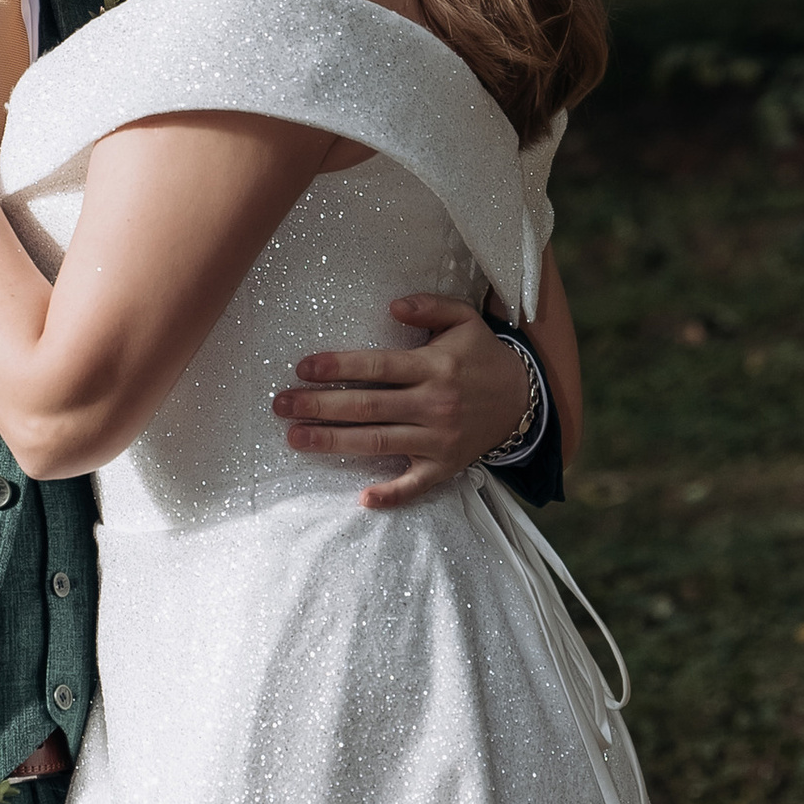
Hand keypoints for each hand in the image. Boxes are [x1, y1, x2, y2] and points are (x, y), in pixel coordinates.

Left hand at [271, 292, 534, 514]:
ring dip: (334, 442)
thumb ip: (430, 306)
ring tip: (294, 438)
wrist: (523, 400)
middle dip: (321, 406)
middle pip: (369, 407)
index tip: (303, 368)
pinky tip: (362, 499)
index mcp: (435, 366)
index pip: (378, 367)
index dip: (339, 367)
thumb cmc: (482, 356)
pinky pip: (416, 485)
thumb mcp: (464, 319)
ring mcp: (439, 439)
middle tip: (281, 405)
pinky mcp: (445, 466)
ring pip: (379, 442)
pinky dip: (392, 495)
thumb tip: (392, 304)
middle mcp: (435, 404)